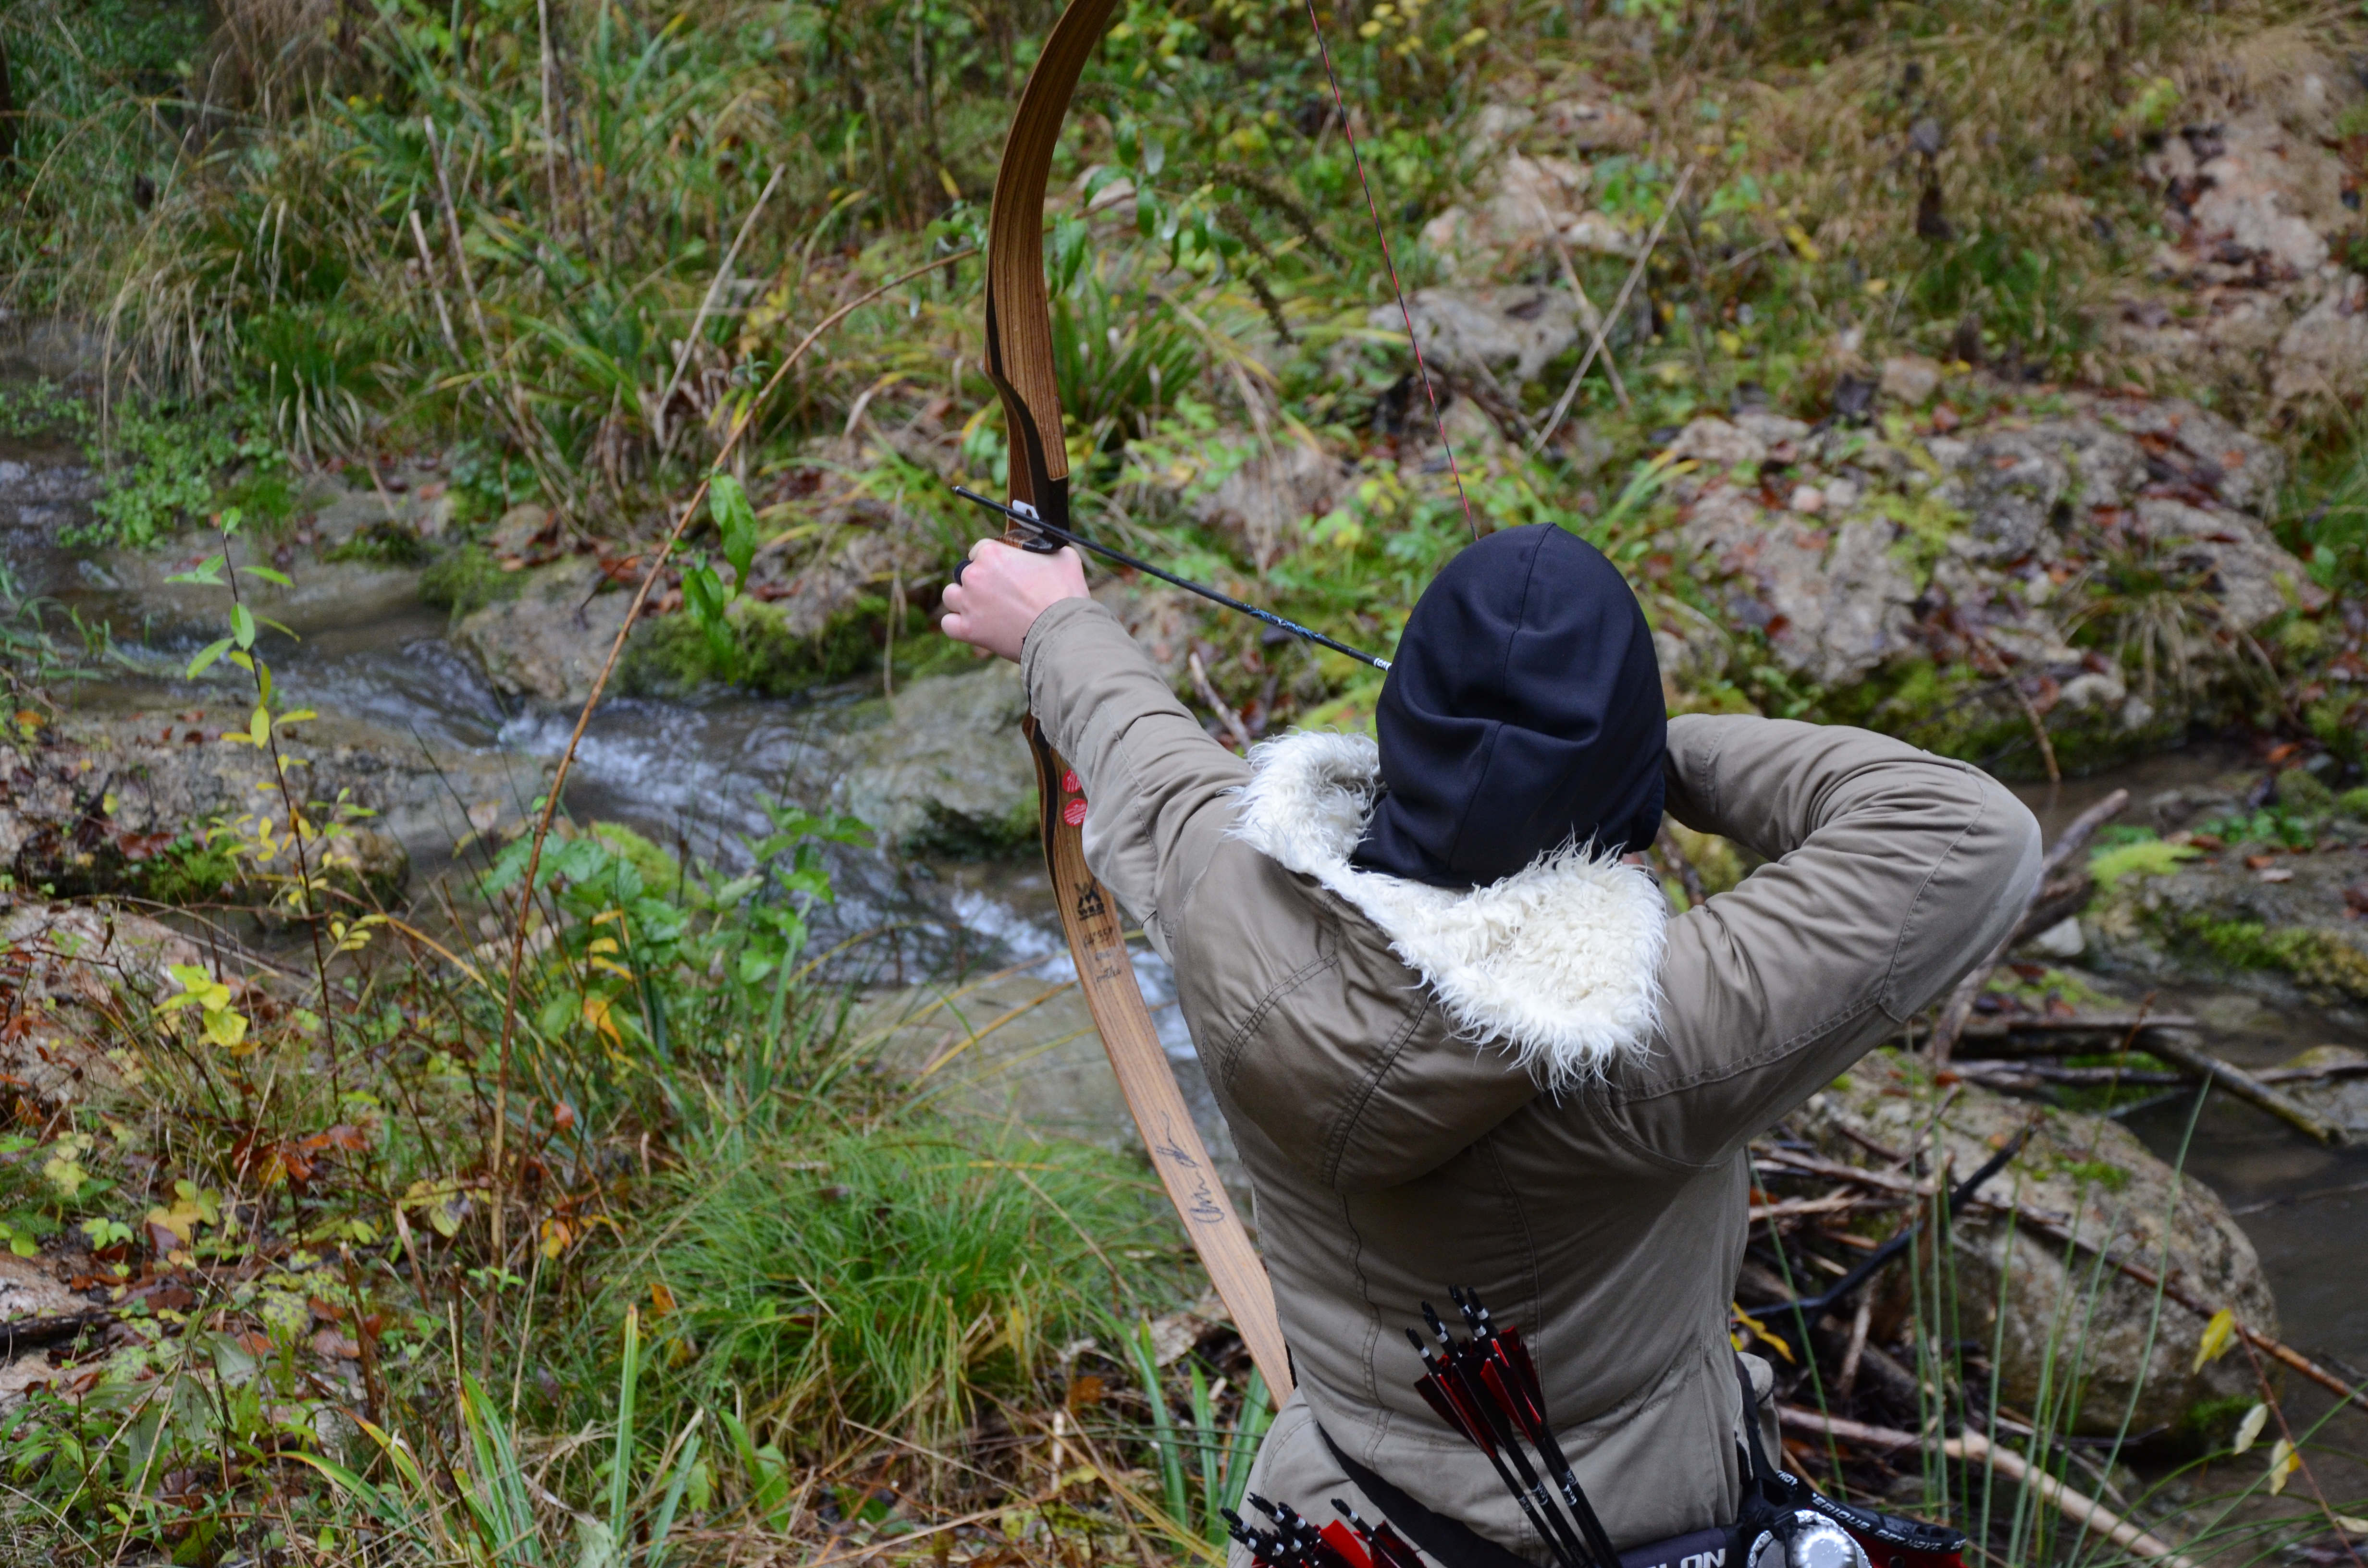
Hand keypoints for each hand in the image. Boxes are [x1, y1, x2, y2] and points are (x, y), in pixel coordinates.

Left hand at [939, 538, 1088, 661]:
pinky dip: (957, 625)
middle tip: (999, 592)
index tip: (1003, 571)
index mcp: (991, 553)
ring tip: (982, 608)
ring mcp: (969, 604)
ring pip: (951, 596)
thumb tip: (1047, 550)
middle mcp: (974, 575)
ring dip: (963, 600)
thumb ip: (1047, 549)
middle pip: (964, 573)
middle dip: (980, 581)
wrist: (1063, 631)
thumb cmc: (1065, 594)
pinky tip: (972, 625)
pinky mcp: (969, 630)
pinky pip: (948, 624)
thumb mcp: (1064, 557)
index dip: (992, 560)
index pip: (979, 549)